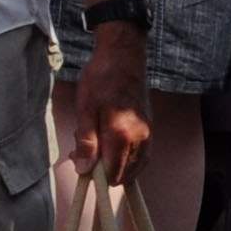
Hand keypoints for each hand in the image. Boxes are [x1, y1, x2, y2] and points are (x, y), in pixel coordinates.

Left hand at [71, 26, 152, 180]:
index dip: (93, 173)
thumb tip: (83, 170)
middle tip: (85, 146)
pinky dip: (126, 157)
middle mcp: (140, 139)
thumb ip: (86, 142)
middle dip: (103, 169)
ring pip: (133, 167)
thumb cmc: (101, 78)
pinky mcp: (150, 129)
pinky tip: (111, 143)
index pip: (111, 175)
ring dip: (114, 163)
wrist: (123, 55)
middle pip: (123, 175)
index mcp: (122, 135)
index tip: (80, 157)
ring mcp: (148, 135)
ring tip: (98, 141)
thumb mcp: (85, 109)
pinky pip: (140, 156)